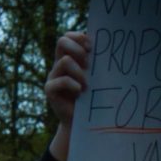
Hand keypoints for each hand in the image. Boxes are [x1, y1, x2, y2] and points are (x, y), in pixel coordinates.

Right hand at [46, 31, 90, 160]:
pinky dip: (72, 84)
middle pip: (62, 41)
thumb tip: (110, 46)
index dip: (79, 37)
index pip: (68, 37)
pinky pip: (60, 80)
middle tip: (89, 62)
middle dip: (77, 48)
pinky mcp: (50, 90)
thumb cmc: (93, 98)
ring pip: (65, 61)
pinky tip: (80, 92)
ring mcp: (53, 77)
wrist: (83, 122)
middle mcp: (59, 65)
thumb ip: (96, 63)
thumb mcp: (95, 77)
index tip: (92, 47)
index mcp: (69, 58)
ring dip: (79, 72)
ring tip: (87, 85)